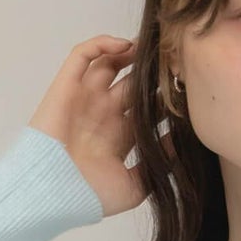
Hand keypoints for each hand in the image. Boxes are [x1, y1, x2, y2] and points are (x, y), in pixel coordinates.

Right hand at [27, 34, 161, 218]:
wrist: (54, 193)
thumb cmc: (90, 196)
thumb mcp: (134, 187)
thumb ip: (158, 165)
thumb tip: (179, 143)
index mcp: (120, 137)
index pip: (147, 108)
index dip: (166, 98)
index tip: (187, 92)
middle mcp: (104, 113)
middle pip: (133, 83)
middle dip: (152, 74)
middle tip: (174, 65)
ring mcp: (86, 98)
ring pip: (110, 63)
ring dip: (131, 53)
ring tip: (152, 49)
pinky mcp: (67, 86)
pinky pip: (83, 54)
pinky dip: (102, 43)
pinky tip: (125, 45)